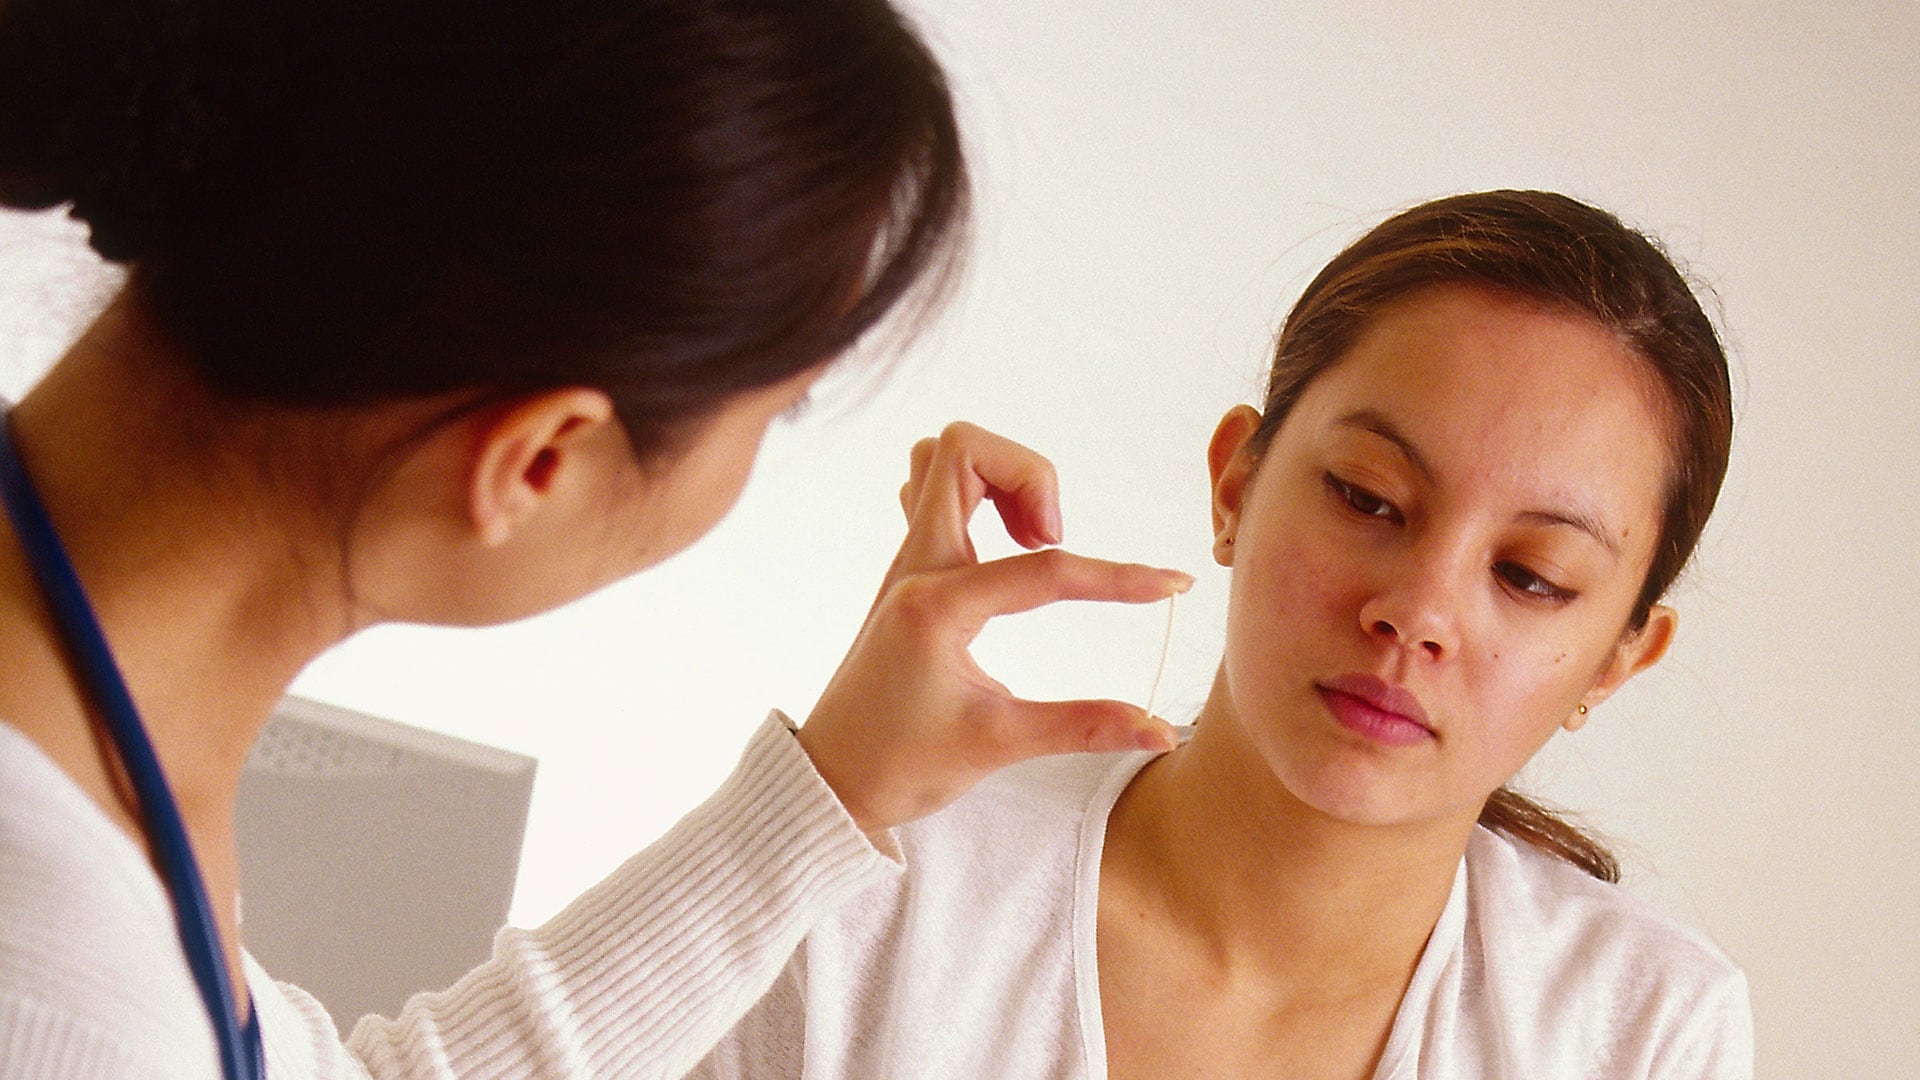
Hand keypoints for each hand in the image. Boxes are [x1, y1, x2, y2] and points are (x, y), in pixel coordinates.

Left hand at [796, 422, 1191, 834]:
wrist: (830, 780)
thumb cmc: (900, 765)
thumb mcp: (998, 745)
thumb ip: (1083, 727)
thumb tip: (1161, 728)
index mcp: (937, 604)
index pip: (1044, 567)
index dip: (1119, 576)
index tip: (1173, 586)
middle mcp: (915, 565)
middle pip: (965, 450)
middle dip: (1032, 477)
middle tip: (1055, 542)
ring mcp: (906, 561)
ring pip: (941, 458)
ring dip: (1001, 477)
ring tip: (1035, 542)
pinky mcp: (907, 570)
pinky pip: (930, 492)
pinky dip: (976, 495)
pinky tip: (1002, 548)